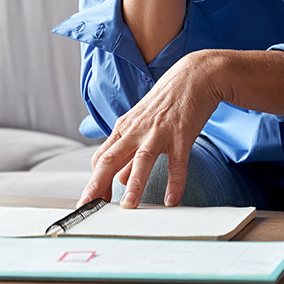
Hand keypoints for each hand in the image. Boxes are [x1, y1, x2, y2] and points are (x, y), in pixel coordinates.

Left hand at [77, 51, 223, 208]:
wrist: (194, 76)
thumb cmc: (166, 101)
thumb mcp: (142, 124)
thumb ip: (129, 152)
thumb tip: (119, 179)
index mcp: (124, 128)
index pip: (101, 158)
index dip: (94, 181)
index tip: (90, 202)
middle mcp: (136, 130)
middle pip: (110, 159)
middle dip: (98, 185)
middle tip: (89, 207)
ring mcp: (158, 132)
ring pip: (141, 160)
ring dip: (134, 184)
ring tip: (128, 206)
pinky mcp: (181, 134)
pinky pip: (177, 162)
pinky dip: (175, 182)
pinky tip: (172, 200)